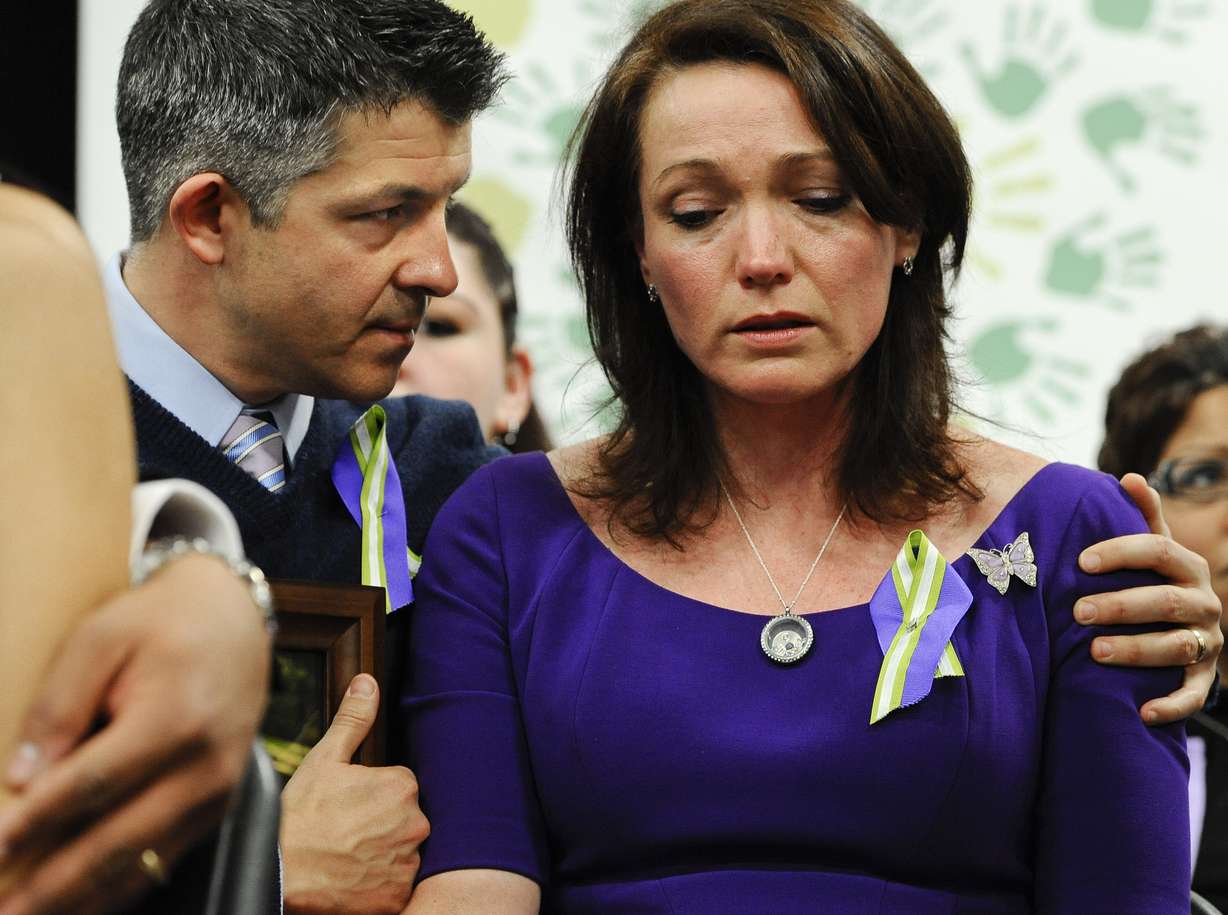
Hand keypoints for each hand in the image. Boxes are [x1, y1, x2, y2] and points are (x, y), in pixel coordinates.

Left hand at [0, 554, 271, 914]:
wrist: (234, 618)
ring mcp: (217, 792)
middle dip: (50, 886)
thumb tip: (21, 779)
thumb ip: (59, 706)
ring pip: (141, 866)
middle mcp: (205, 767)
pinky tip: (78, 904)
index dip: (34, 823)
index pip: (91, 786)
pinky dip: (118, 889)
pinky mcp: (218, 806)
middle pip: (116, 843)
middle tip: (3, 913)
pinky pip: (164, 861)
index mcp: (176, 720)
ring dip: (80, 901)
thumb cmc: (161, 623)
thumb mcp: (100, 639)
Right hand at [281, 675, 427, 914]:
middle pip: (405, 820)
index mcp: (402, 786)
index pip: (400, 787)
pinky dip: (379, 884)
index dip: (373, 796)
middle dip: (381, 825)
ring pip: (402, 852)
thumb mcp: (324, 759)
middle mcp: (415, 823)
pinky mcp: (397, 896)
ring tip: (347, 856)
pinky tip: (353, 877)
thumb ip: (353, 719)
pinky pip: (396, 886)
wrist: (278, 873)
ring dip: (382, 854)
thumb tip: (367, 682)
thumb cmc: (298, 816)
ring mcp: (407, 863)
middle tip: (345, 833)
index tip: (348, 806)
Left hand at [1075, 473, 1222, 724]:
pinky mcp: (1206, 676)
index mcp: (1186, 566)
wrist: (1183, 625)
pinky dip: (1171, 705)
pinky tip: (1142, 711)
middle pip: (1164, 601)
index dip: (1120, 553)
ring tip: (1094, 651)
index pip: (1158, 550)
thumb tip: (1129, 477)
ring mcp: (1207, 640)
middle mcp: (1203, 601)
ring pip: (1176, 646)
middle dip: (1120, 606)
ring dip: (1136, 650)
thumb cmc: (1152, 579)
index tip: (1081, 561)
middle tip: (1076, 611)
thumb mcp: (1152, 548)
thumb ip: (1142, 516)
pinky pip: (1195, 695)